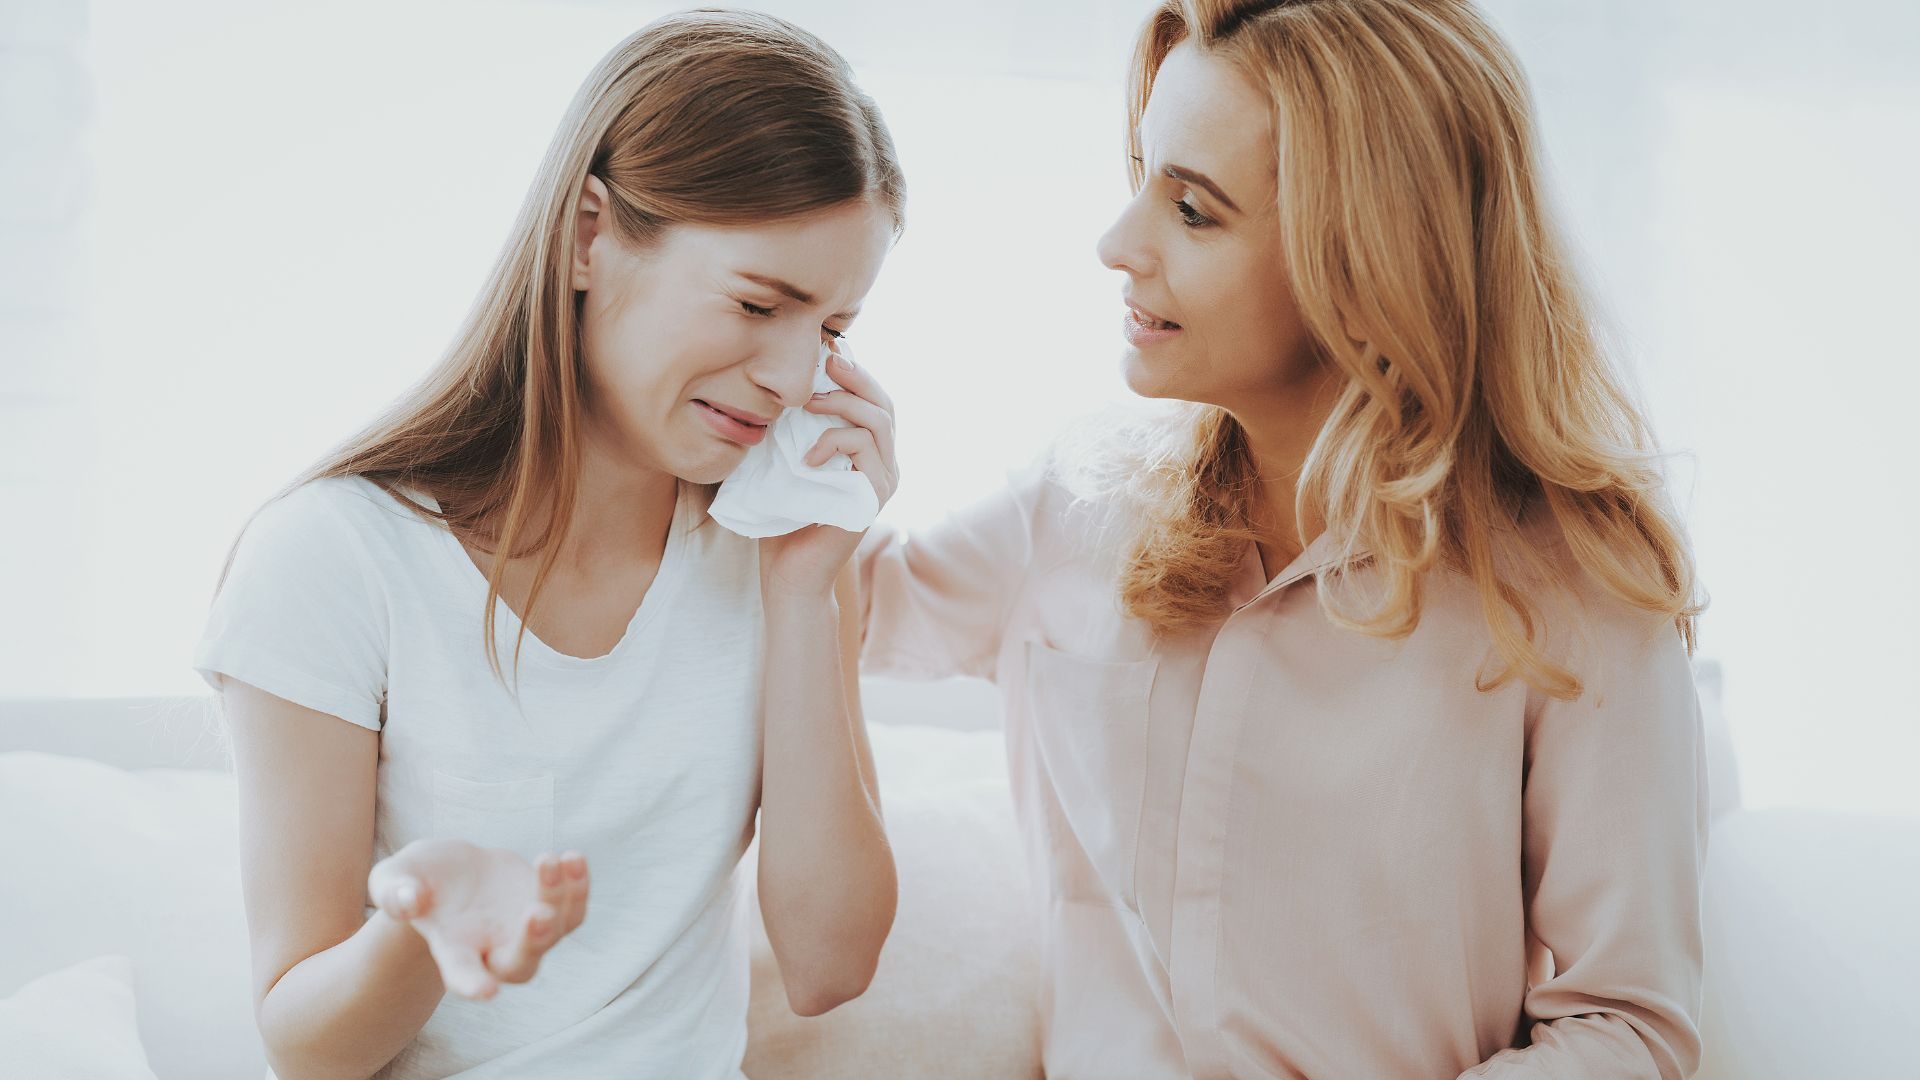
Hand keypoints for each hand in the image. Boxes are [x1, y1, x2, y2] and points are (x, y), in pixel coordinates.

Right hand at [368, 838, 589, 999]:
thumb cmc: (415, 882)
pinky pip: (572, 908)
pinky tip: (573, 857)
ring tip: (548, 860)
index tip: (486, 991)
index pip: (463, 975)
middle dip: (534, 943)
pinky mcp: (547, 908)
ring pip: (556, 932)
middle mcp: (493, 950)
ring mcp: (525, 932)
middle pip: (521, 965)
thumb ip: (394, 893)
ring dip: (561, 900)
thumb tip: (410, 901)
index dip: (473, 985)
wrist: (450, 874)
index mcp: (453, 951)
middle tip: (538, 914)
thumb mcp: (392, 880)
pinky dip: (578, 886)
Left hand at [758, 341, 898, 598]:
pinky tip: (804, 456)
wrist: (790, 575)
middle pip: (884, 403)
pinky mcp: (874, 497)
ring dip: (841, 403)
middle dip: (854, 376)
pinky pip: (863, 449)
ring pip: (878, 420)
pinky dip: (832, 442)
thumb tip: (779, 386)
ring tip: (806, 403)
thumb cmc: (783, 520)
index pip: (873, 400)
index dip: (854, 373)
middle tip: (823, 361)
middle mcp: (884, 465)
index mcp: (868, 455)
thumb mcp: (786, 464)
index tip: (823, 352)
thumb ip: (795, 432)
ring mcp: (884, 481)